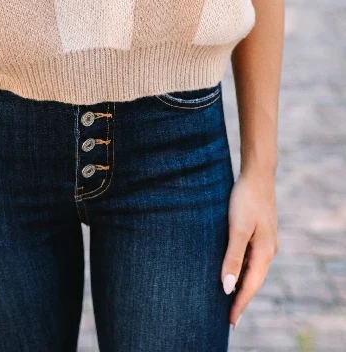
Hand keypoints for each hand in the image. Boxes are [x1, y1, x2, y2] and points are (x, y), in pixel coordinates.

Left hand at [221, 169, 277, 327]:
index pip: (250, 286)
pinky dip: (243, 268)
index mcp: (264, 252)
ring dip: (242, 283)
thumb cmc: (245, 199)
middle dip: (241, 298)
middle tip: (228, 317)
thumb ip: (232, 257)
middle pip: (253, 280)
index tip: (230, 322)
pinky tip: (234, 269)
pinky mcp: (260, 232)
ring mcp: (265, 241)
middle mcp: (268, 250)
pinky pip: (251, 258)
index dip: (239, 303)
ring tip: (228, 298)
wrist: (257, 174)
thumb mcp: (237, 228)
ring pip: (253, 269)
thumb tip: (227, 287)